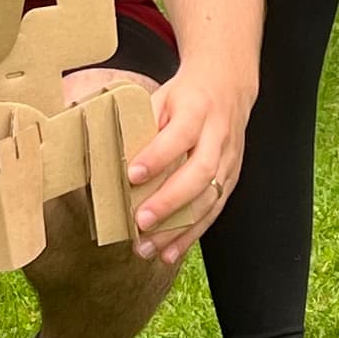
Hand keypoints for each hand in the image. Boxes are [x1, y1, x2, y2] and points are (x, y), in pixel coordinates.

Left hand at [115, 57, 250, 264]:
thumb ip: (140, 123)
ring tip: (149, 246)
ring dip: (179, 227)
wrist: (228, 85)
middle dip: (169, 200)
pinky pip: (213, 210)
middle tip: (140, 222)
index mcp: (197, 109)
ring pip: (209, 197)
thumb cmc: (186, 96)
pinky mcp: (231, 178)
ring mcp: (229, 159)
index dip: (157, 156)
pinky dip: (191, 235)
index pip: (180, 135)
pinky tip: (170, 252)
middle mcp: (218, 136)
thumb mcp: (161, 96)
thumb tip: (107, 155)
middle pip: (200, 172)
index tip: (131, 175)